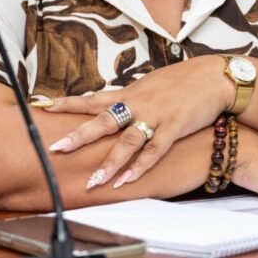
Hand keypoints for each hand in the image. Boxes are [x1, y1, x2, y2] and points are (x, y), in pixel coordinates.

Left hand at [43, 55, 231, 188]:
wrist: (213, 77)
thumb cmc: (182, 81)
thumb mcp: (151, 84)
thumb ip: (132, 97)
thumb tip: (116, 104)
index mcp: (130, 92)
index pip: (93, 99)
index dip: (68, 103)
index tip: (44, 106)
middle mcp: (138, 104)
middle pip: (103, 121)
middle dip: (79, 136)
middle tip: (56, 149)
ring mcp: (155, 116)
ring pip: (127, 141)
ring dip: (110, 163)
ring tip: (93, 181)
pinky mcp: (173, 128)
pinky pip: (154, 151)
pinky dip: (140, 167)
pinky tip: (127, 180)